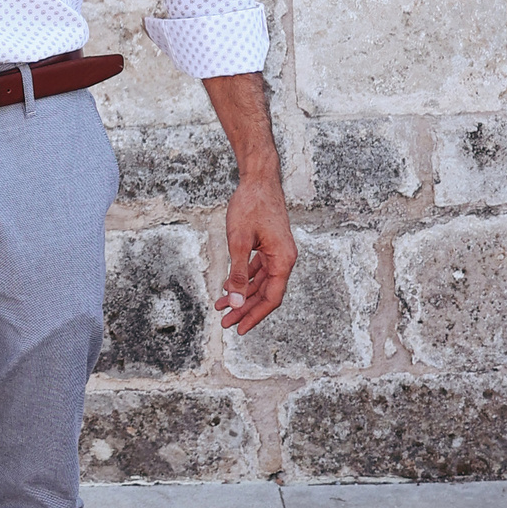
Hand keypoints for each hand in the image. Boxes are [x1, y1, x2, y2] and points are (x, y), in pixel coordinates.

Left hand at [216, 170, 296, 334]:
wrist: (258, 178)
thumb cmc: (250, 205)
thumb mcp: (239, 242)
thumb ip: (237, 273)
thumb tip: (234, 301)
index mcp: (283, 260)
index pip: (271, 298)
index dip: (254, 315)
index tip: (239, 328)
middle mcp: (284, 259)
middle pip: (266, 293)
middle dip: (244, 308)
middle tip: (225, 323)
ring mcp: (278, 252)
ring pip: (260, 283)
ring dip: (241, 295)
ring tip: (221, 307)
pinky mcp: (270, 246)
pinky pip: (257, 270)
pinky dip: (243, 279)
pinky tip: (227, 287)